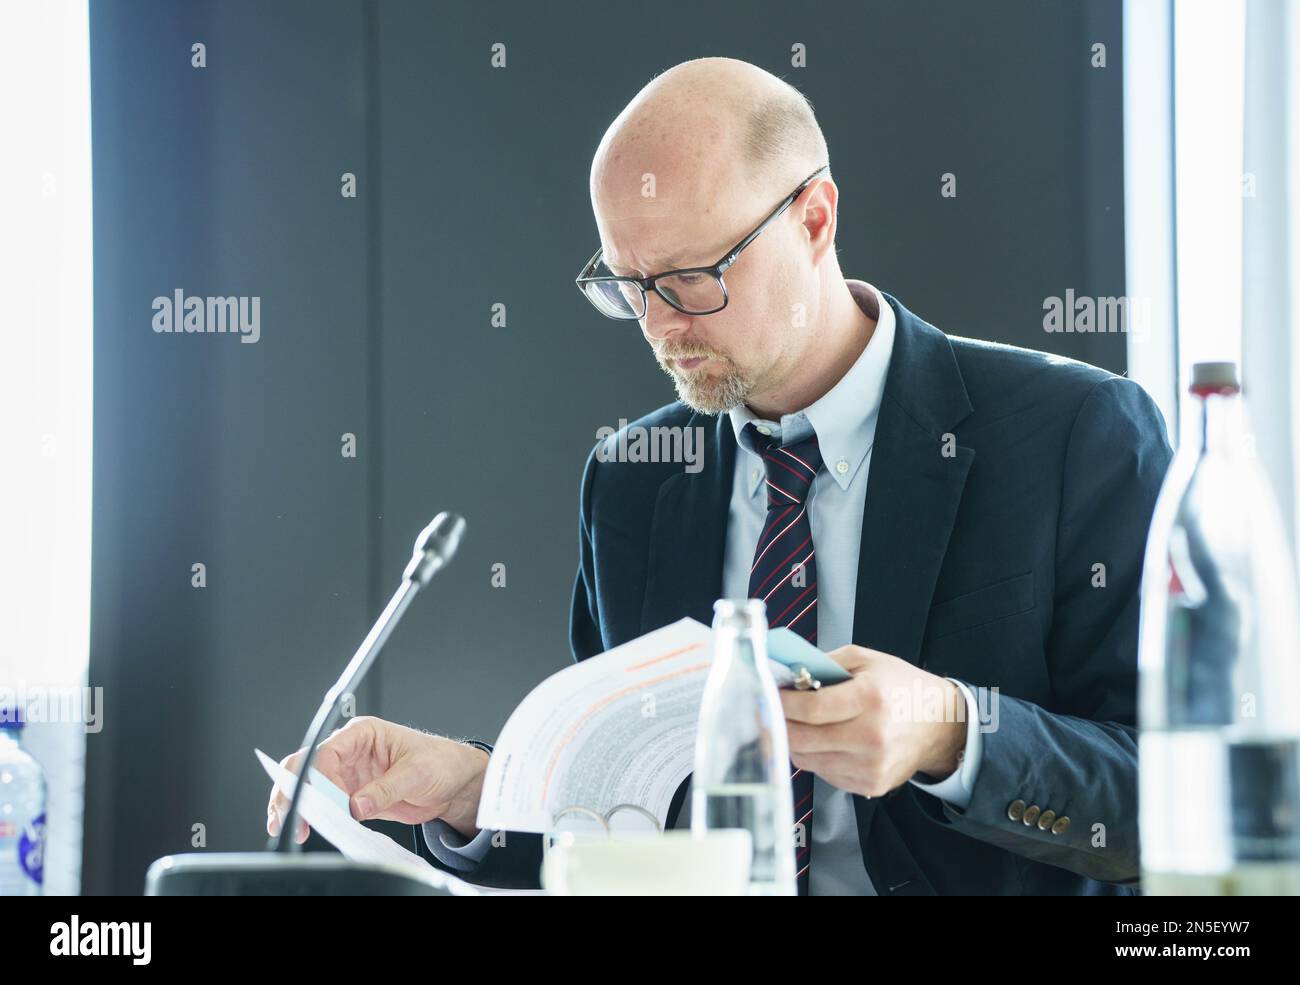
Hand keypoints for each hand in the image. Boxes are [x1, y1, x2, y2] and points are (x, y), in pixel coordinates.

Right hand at [266, 716, 488, 843]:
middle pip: (308, 766)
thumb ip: (385, 789)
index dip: (319, 776)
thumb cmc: (440, 762)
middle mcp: (350, 751)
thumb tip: (356, 805)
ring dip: (297, 806)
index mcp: (363, 733)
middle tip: (289, 816)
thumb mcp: (417, 772)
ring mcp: (348, 774)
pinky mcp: (351, 795)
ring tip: (290, 827)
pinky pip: (325, 805)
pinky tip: (307, 829)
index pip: (328, 751)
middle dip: (293, 790)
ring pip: (310, 787)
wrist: (454, 783)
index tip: (320, 801)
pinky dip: (313, 816)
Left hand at [780, 646, 966, 797]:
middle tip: (772, 711)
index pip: (811, 709)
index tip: (770, 694)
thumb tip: (786, 673)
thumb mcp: (866, 660)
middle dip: (781, 724)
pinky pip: (824, 774)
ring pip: (808, 760)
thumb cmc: (900, 688)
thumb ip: (824, 663)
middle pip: (803, 739)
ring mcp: (871, 765)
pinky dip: (815, 757)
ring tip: (798, 724)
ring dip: (795, 741)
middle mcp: (871, 737)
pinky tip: (823, 740)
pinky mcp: (870, 784)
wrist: (939, 724)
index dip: (782, 703)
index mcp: (870, 699)